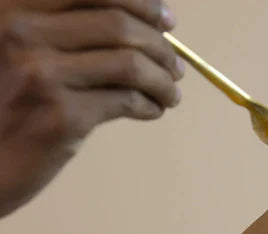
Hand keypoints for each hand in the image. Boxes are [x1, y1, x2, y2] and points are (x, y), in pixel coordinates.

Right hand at [0, 0, 184, 216]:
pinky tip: (153, 110)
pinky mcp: (60, 115)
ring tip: (172, 93)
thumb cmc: (5, 103)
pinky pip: (126, 100)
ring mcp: (41, 74)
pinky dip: (151, 104)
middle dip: (161, 46)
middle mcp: (21, 32)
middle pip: (119, 25)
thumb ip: (67, 30)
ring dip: (163, 79)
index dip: (143, 3)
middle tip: (177, 66)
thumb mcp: (21, 51)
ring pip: (130, 63)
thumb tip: (144, 23)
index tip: (168, 21)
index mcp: (14, 8)